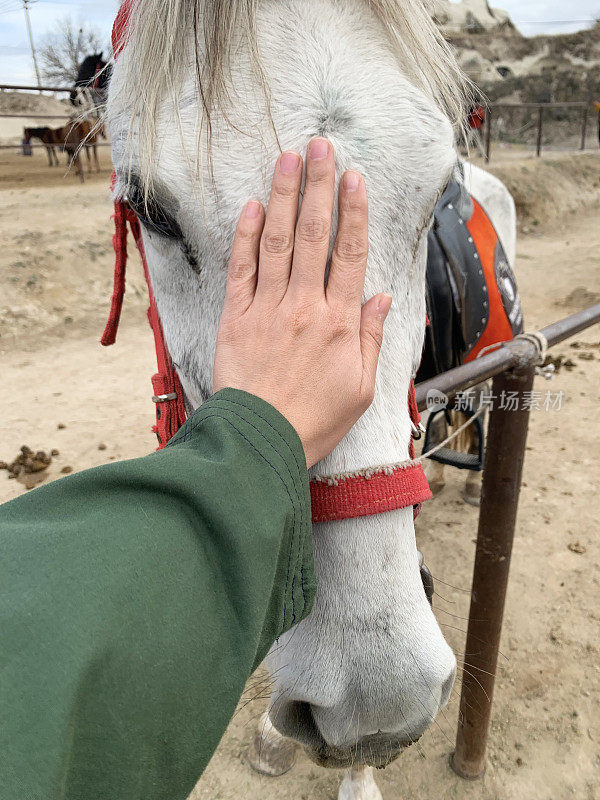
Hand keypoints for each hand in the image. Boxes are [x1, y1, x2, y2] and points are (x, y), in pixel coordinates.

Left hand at [212, 138, 391, 467]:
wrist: (260, 443)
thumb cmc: (314, 420)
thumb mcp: (361, 388)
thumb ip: (371, 338)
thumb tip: (380, 298)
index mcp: (339, 323)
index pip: (349, 254)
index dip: (353, 211)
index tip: (353, 176)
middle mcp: (304, 307)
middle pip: (313, 236)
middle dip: (317, 186)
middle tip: (318, 145)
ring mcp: (267, 309)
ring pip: (277, 242)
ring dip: (283, 197)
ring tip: (287, 159)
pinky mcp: (236, 319)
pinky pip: (241, 270)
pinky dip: (245, 236)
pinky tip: (251, 206)